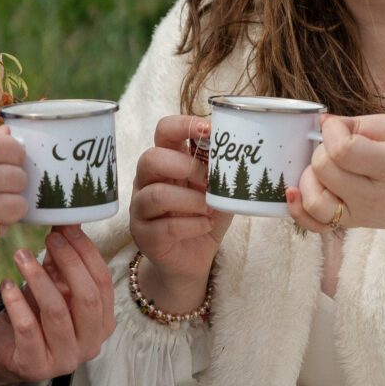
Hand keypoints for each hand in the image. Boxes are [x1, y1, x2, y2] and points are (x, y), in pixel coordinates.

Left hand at [0, 226, 114, 385]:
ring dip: (37, 278)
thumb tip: (66, 220)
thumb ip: (62, 260)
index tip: (66, 229)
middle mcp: (90, 344)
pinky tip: (6, 284)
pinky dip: (15, 302)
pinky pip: (27, 328)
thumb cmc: (36, 316)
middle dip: (69, 262)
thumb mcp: (54, 286)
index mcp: (103, 323)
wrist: (7, 351)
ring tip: (20, 255)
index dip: (86, 253)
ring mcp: (65, 359)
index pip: (103, 283)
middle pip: (87, 297)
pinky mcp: (35, 367)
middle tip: (49, 239)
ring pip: (57, 311)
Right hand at [129, 114, 232, 312]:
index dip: (184, 125)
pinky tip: (206, 225)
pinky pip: (165, 227)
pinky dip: (192, 225)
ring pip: (155, 195)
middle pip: (150, 158)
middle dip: (185, 166)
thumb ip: (224, 169)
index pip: (164, 130)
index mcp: (165, 162)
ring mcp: (140, 210)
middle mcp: (146, 181)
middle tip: (209, 180)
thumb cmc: (204, 217)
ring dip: (190, 200)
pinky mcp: (144, 236)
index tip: (209, 129)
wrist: (191, 260)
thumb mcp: (218, 189)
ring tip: (210, 208)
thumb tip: (244, 146)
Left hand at [287, 114, 384, 250]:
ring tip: (326, 168)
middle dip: (322, 149)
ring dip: (309, 177)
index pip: (344, 151)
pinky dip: (298, 209)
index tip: (340, 127)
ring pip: (313, 201)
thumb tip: (324, 122)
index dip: (333, 132)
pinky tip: (295, 191)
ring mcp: (357, 215)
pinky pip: (312, 224)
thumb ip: (362, 123)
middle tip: (338, 146)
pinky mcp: (346, 226)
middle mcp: (372, 196)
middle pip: (323, 170)